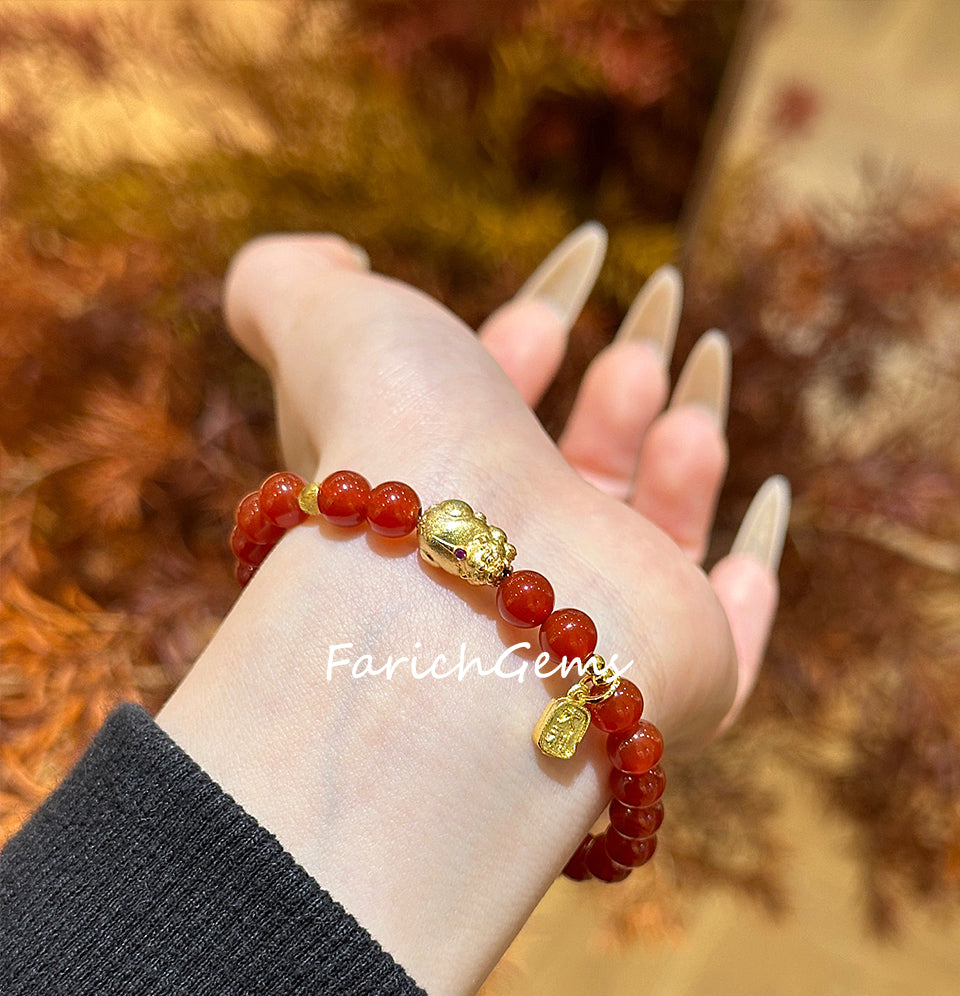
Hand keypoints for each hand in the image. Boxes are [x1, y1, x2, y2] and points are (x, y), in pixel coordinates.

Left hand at [154, 225, 788, 995]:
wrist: (464, 600)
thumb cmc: (398, 453)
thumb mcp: (326, 326)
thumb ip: (284, 281)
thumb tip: (332, 262)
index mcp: (441, 492)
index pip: (492, 409)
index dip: (530, 329)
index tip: (579, 259)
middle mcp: (515, 563)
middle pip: (583, 466)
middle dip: (621, 378)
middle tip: (658, 308)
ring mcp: (602, 622)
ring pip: (661, 525)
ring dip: (689, 435)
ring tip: (698, 360)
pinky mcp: (684, 672)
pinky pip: (735, 617)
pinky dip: (756, 561)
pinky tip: (768, 497)